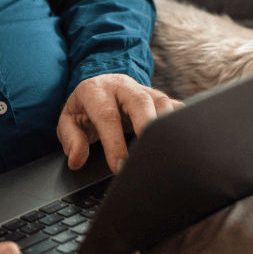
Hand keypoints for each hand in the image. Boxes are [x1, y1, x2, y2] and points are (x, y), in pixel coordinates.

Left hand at [58, 73, 180, 173]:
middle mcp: (123, 86)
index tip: (119, 167)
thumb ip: (71, 139)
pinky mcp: (160, 99)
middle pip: (140, 101)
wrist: (99, 88)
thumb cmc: (85, 109)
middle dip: (147, 126)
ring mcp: (145, 90)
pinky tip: (183, 141)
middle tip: (150, 154)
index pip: (106, 115)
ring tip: (169, 150)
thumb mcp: (69, 121)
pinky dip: (182, 122)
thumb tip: (76, 159)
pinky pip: (176, 107)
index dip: (114, 142)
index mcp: (96, 90)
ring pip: (162, 101)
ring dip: (167, 125)